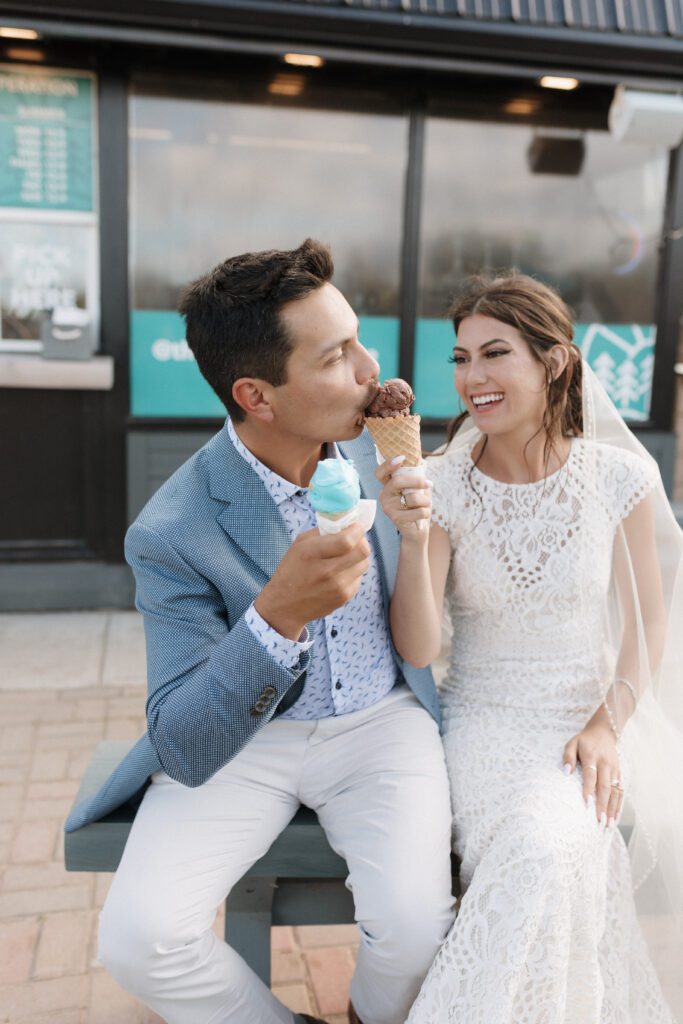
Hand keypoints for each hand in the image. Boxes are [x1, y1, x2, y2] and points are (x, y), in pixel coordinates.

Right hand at [254, 524, 369, 639]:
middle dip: (361, 541)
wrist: (285, 606)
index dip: (356, 530)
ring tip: (346, 556)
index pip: (347, 540)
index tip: (355, 526)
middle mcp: (327, 571)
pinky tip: (341, 572)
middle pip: (363, 551)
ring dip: (358, 556)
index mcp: (312, 554)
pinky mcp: (344, 597)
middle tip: (354, 539)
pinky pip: (359, 577)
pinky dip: (354, 571)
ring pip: (365, 563)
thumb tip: (345, 523)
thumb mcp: (299, 545)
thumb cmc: (290, 570)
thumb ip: (322, 531)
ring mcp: (338, 587)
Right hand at [375, 457, 431, 540]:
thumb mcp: (418, 489)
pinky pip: (418, 511)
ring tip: (426, 504)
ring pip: (412, 498)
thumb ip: (417, 475)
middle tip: (429, 483)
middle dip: (417, 480)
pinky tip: (423, 515)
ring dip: (425, 500)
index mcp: (387, 486)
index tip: (402, 458)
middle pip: (397, 481)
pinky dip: (426, 512)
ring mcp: (388, 507)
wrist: (417, 530)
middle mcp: (384, 495)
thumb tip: (421, 459)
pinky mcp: (396, 519)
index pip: (380, 473)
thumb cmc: (417, 506)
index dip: (388, 465)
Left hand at [563, 722, 622, 825]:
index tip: (586, 803)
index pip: (591, 775)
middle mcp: (605, 763)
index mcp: (592, 755)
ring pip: (615, 791)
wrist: (605, 731)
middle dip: (602, 805)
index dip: (589, 789)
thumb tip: (566, 772)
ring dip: (612, 808)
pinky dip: (618, 805)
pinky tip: (615, 817)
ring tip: (608, 824)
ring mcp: (614, 769)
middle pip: (605, 786)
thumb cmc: (584, 740)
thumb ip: (568, 756)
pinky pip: (620, 791)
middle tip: (599, 821)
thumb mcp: (572, 742)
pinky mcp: (619, 773)